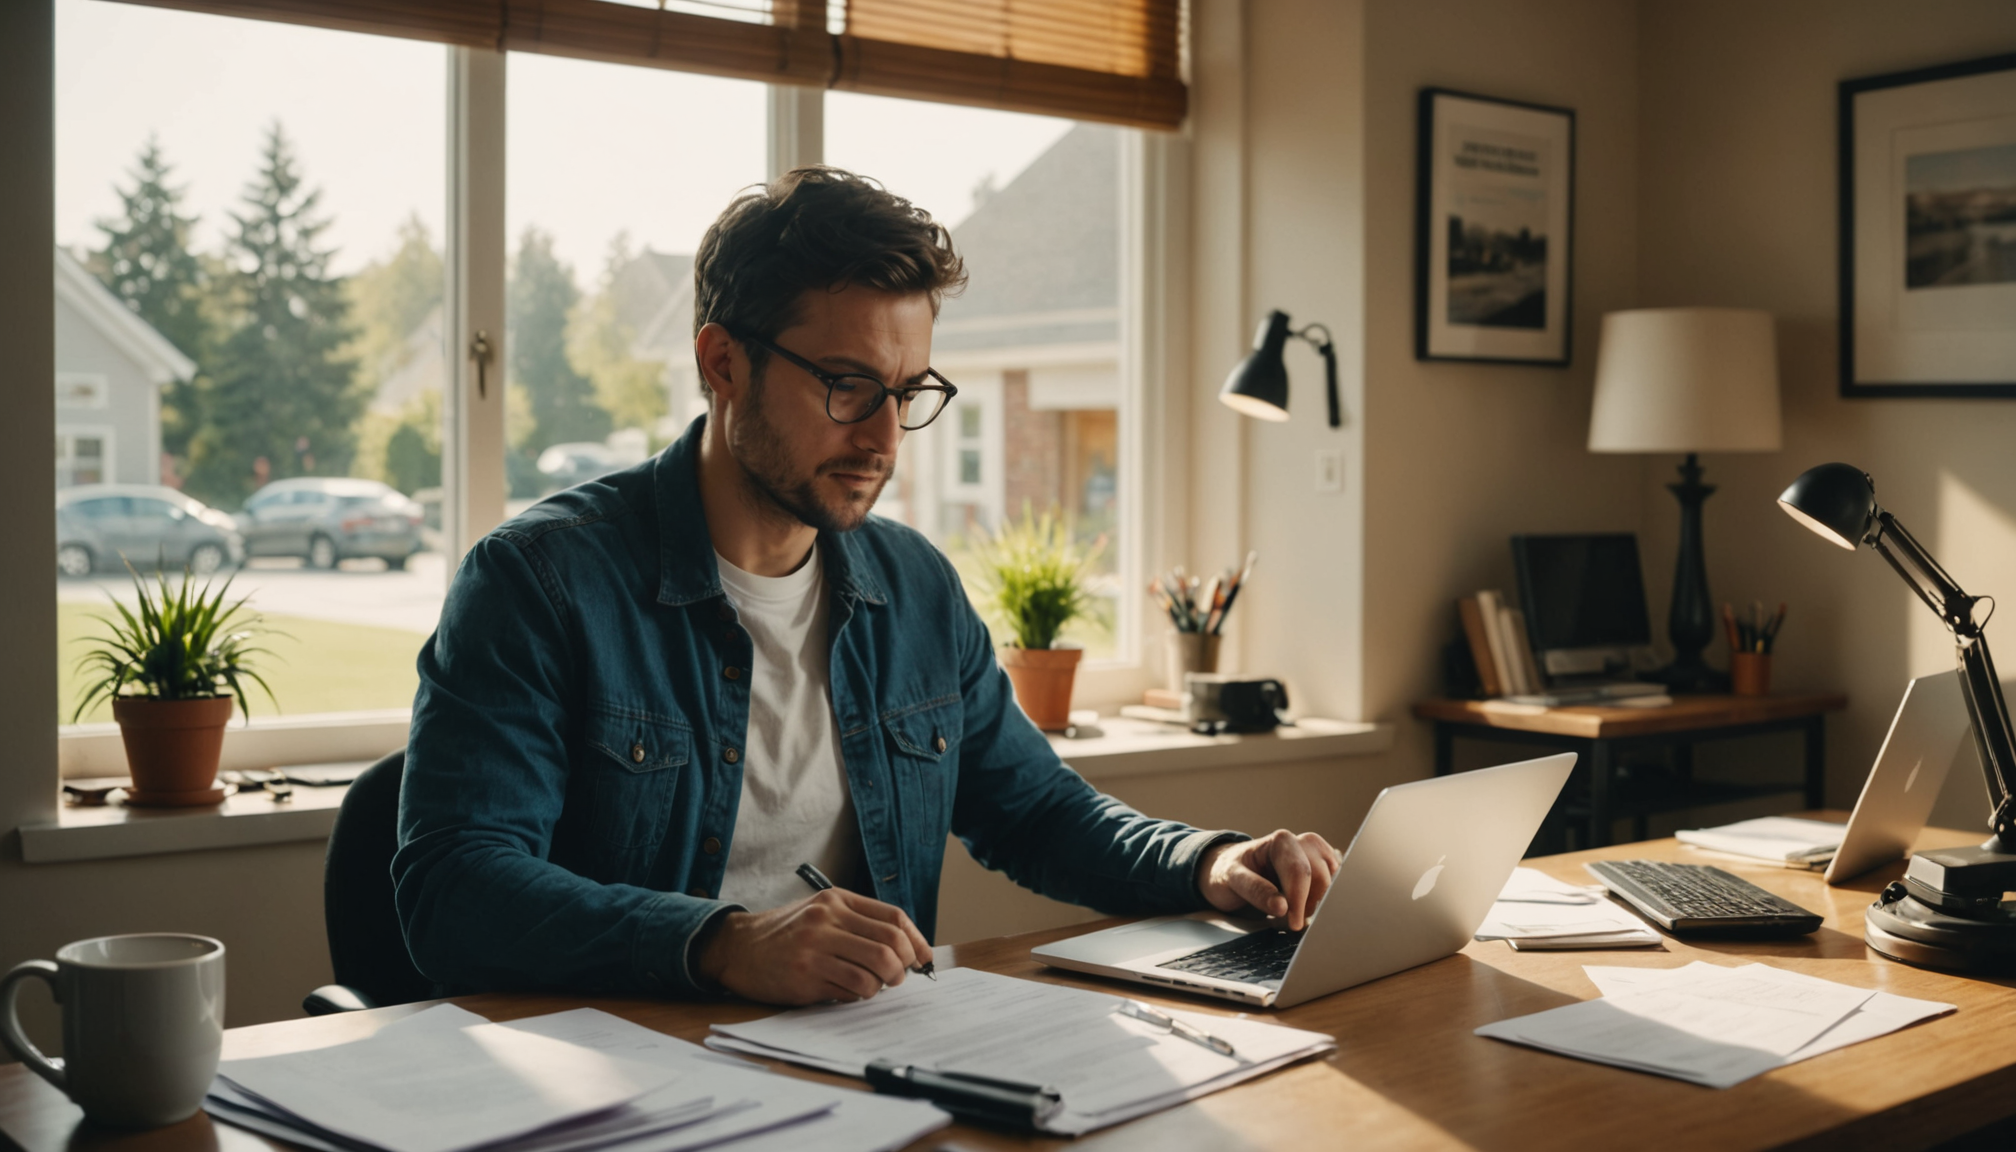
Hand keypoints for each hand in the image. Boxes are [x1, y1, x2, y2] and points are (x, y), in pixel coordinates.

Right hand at [694, 888, 932, 1005]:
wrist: (738, 947)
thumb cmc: (786, 934)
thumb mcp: (821, 913)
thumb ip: (857, 924)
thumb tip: (904, 950)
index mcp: (837, 900)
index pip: (893, 917)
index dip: (916, 940)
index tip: (923, 957)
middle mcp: (828, 918)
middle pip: (890, 943)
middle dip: (903, 966)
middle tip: (898, 978)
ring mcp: (816, 946)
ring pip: (876, 968)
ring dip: (882, 984)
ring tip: (872, 986)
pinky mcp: (806, 975)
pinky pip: (852, 988)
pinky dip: (859, 995)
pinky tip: (848, 992)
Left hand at [1198, 829, 1341, 930]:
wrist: (1232, 868)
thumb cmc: (1231, 871)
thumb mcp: (1233, 879)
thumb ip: (1255, 890)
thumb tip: (1282, 907)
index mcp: (1281, 841)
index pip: (1299, 872)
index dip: (1299, 901)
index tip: (1294, 925)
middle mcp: (1303, 843)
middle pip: (1320, 879)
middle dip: (1307, 905)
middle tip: (1287, 922)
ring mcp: (1315, 855)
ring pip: (1331, 884)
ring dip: (1314, 904)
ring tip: (1290, 913)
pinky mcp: (1323, 868)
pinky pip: (1334, 887)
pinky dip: (1321, 902)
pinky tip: (1301, 907)